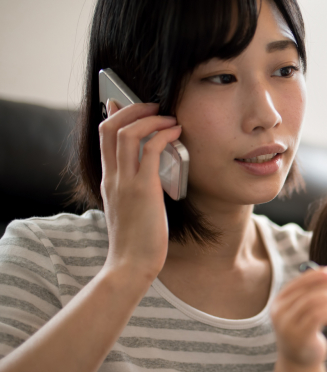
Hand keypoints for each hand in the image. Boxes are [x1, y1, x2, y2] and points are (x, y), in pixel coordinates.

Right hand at [98, 100, 182, 282]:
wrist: (130, 265)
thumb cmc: (136, 243)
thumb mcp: (129, 211)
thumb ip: (134, 191)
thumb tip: (151, 178)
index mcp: (108, 181)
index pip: (104, 137)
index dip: (114, 115)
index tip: (124, 104)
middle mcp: (113, 177)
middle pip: (110, 127)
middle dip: (132, 108)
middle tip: (152, 105)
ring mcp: (126, 182)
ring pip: (127, 132)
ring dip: (150, 117)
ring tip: (168, 116)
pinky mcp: (144, 189)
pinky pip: (150, 149)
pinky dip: (163, 134)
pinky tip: (176, 132)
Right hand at [271, 266, 326, 368]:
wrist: (299, 362)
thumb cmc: (306, 331)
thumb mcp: (306, 310)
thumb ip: (316, 293)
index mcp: (280, 301)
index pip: (300, 282)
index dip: (318, 275)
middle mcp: (280, 311)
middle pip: (307, 290)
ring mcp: (287, 325)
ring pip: (312, 301)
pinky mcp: (298, 337)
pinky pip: (316, 316)